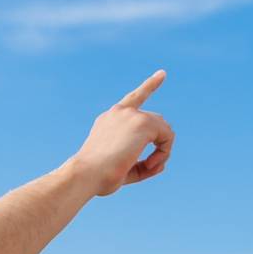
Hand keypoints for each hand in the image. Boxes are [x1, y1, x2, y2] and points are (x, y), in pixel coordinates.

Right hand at [73, 71, 174, 197]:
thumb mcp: (119, 171)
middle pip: (155, 122)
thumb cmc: (96, 178)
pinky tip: (151, 163)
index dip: (149, 86)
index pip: (133, 99)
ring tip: (149, 166)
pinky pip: (167, 136)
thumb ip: (140, 166)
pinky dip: (164, 152)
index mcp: (109, 120)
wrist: (85, 175)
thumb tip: (161, 164)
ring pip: (163, 129)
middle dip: (158, 144)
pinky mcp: (143, 122)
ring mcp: (132, 115)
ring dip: (162, 150)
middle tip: (150, 166)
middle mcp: (119, 113)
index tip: (162, 74)